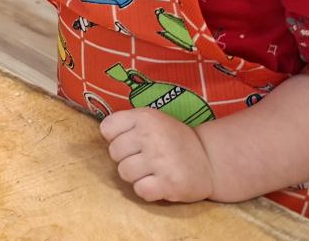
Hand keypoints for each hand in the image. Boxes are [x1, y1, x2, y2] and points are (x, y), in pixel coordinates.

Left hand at [100, 108, 214, 202]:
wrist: (209, 158)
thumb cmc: (172, 139)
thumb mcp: (151, 119)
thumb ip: (126, 123)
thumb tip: (99, 134)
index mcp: (144, 117)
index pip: (107, 128)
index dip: (115, 138)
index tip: (130, 141)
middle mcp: (151, 136)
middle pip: (114, 153)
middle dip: (125, 158)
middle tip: (143, 157)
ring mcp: (160, 160)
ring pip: (124, 173)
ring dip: (135, 175)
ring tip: (151, 170)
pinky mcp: (169, 183)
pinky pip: (140, 190)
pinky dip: (146, 190)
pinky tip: (158, 183)